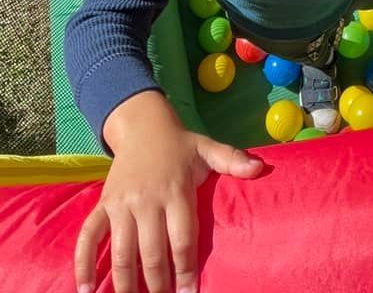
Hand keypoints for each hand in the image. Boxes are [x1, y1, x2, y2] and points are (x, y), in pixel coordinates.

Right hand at [74, 91, 262, 292]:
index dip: (186, 272)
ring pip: (121, 252)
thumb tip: (260, 167)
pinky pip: (88, 236)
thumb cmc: (179, 145)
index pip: (182, 240)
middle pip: (152, 253)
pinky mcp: (103, 205)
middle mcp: (146, 200)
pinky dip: (83, 263)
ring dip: (126, 284)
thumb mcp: (207, 149)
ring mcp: (121, 204)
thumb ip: (232, 159)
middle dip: (159, 285)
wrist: (142, 125)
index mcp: (175, 191)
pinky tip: (84, 290)